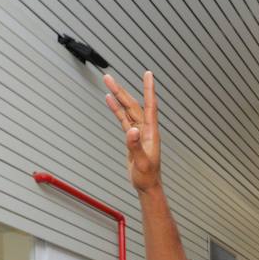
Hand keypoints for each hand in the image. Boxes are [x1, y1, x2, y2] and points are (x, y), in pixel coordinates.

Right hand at [104, 72, 161, 192]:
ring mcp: (138, 131)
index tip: (148, 74)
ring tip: (107, 82)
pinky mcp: (132, 137)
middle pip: (133, 105)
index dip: (149, 89)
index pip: (150, 106)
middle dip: (121, 91)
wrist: (147, 185)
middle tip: (108, 77)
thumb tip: (130, 130)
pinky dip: (117, 109)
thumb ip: (135, 146)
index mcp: (150, 132)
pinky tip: (110, 100)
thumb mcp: (141, 163)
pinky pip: (123, 119)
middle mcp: (145, 129)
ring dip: (118, 97)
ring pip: (127, 110)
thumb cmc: (147, 176)